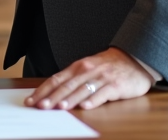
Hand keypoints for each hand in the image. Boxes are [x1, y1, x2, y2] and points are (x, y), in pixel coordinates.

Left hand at [25, 48, 153, 109]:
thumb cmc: (108, 67)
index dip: (43, 90)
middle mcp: (87, 70)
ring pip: (82, 89)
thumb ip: (72, 80)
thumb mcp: (88, 69)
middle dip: (53, 97)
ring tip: (60, 107)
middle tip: (41, 106)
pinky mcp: (115, 85)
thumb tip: (52, 94)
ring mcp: (101, 77)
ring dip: (70, 99)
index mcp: (78, 67)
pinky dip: (93, 100)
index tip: (31, 101)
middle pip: (67, 85)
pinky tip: (85, 107)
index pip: (56, 79)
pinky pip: (103, 94)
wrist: (135, 59)